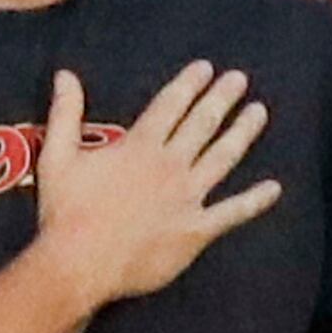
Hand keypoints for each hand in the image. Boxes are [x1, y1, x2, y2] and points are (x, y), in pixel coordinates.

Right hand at [31, 63, 281, 309]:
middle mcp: (169, 166)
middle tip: (240, 79)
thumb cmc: (65, 213)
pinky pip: (233, 212)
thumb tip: (66, 74)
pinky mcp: (197, 229)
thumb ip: (65, 113)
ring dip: (243, 133)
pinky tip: (274, 188)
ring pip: (223, 158)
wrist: (79, 264)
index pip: (170, 106)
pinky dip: (255, 201)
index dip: (189, 84)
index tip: (206, 68)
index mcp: (138, 147)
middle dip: (222, 98)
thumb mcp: (57, 156)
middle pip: (202, 124)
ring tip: (260, 112)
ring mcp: (187, 197)